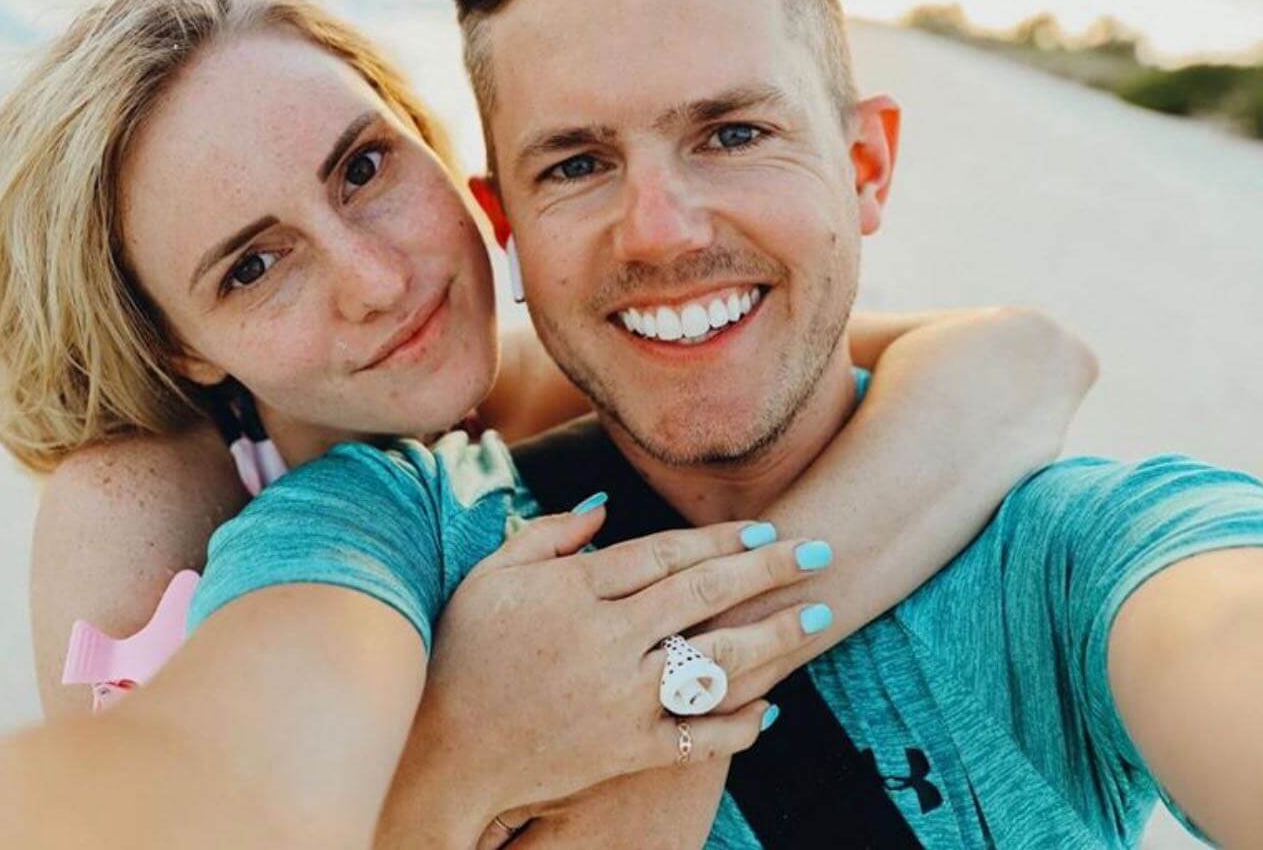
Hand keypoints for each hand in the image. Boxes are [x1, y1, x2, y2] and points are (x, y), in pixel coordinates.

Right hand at [384, 502, 831, 844]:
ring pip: (715, 662)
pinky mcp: (626, 751)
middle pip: (703, 595)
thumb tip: (605, 508)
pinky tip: (773, 706)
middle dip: (767, 570)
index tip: (762, 529)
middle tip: (818, 552)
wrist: (444, 753)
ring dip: (774, 637)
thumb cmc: (461, 652)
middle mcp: (604, 641)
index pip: (663, 554)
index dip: (718, 539)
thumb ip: (548, 535)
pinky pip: (699, 736)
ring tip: (818, 618)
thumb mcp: (491, 576)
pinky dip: (739, 723)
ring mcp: (620, 699)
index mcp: (573, 591)